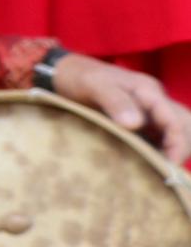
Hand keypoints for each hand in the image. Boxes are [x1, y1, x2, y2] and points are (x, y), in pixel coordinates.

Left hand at [53, 53, 190, 163]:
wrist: (66, 74)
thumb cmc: (81, 78)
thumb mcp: (95, 85)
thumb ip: (115, 101)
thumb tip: (135, 124)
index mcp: (149, 91)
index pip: (175, 120)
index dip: (177, 143)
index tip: (170, 164)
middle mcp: (155, 103)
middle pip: (184, 127)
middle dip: (182, 148)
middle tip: (168, 171)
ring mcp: (148, 113)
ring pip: (174, 133)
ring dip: (173, 151)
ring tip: (161, 171)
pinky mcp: (140, 123)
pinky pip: (158, 138)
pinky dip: (159, 151)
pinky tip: (149, 165)